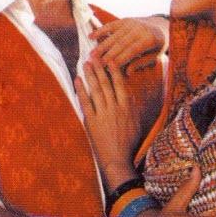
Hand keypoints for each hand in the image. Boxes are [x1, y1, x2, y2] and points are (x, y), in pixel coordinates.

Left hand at [75, 60, 141, 190]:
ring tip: (86, 64)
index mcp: (127, 107)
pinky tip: (78, 80)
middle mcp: (115, 108)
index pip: (120, 84)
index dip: (114, 71)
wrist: (118, 159)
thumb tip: (130, 97)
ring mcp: (103, 114)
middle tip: (94, 57)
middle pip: (106, 84)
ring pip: (96, 90)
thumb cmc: (129, 144)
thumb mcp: (137, 124)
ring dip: (90, 75)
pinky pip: (85, 102)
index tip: (110, 61)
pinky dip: (81, 90)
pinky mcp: (92, 121)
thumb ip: (133, 109)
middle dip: (100, 69)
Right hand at [89, 16, 167, 71]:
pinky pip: (111, 25)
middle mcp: (139, 29)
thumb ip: (141, 63)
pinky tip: (91, 36)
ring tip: (92, 55)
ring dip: (102, 45)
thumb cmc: (158, 45)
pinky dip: (100, 30)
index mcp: (149, 39)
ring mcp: (131, 23)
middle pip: (120, 44)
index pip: (131, 51)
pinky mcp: (125, 20)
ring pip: (114, 36)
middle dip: (107, 54)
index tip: (108, 68)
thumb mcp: (154, 56)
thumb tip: (127, 72)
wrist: (161, 25)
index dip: (119, 59)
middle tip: (96, 63)